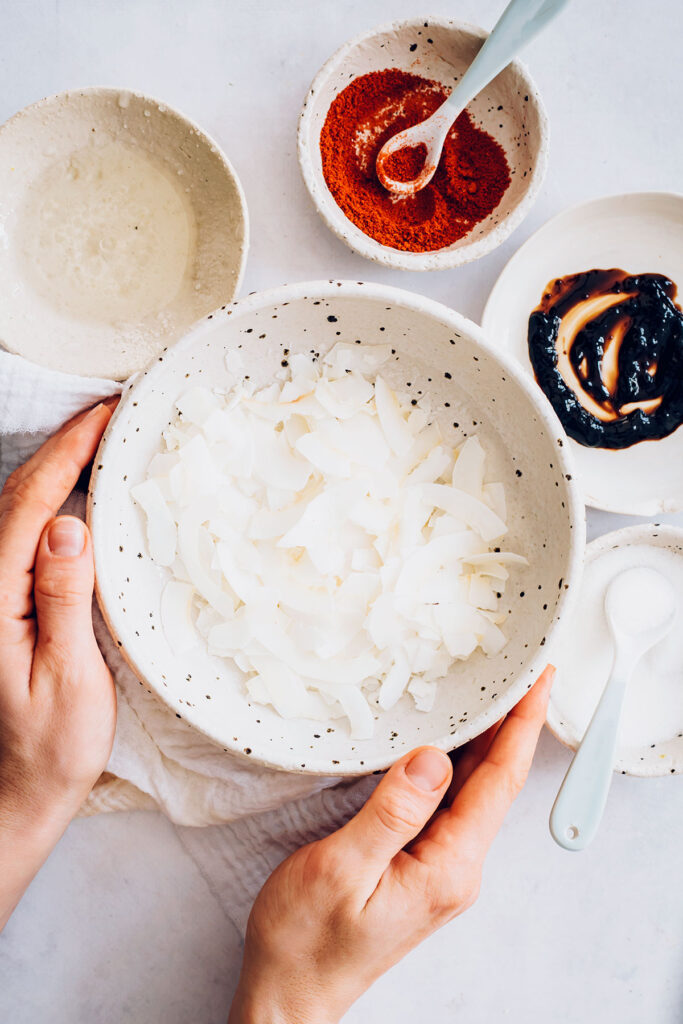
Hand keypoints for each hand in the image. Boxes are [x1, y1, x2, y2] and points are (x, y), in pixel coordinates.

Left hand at [0, 399, 117, 929]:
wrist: (14, 797)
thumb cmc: (47, 749)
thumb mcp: (67, 680)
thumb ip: (62, 600)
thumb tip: (69, 525)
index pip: (30, 506)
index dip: (68, 453)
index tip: (105, 416)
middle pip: (17, 497)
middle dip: (63, 446)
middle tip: (112, 413)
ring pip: (16, 512)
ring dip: (55, 468)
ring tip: (99, 440)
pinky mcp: (2, 608)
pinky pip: (22, 538)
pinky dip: (49, 502)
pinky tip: (76, 496)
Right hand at [229, 666, 554, 1023]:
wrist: (292, 991)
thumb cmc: (307, 940)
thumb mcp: (342, 869)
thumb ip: (392, 813)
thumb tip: (433, 759)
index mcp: (447, 868)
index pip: (498, 783)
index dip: (521, 727)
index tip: (537, 682)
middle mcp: (455, 868)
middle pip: (494, 783)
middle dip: (512, 724)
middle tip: (520, 671)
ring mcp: (439, 868)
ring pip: (471, 791)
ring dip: (485, 741)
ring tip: (492, 692)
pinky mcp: (419, 866)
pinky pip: (448, 804)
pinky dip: (454, 763)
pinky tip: (446, 740)